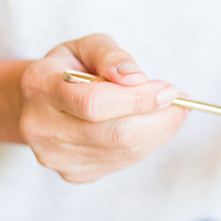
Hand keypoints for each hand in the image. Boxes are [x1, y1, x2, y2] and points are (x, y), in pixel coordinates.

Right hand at [19, 33, 187, 182]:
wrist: (40, 102)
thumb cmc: (69, 69)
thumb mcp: (86, 47)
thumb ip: (111, 56)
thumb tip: (136, 78)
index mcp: (39, 86)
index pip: (94, 103)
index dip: (138, 99)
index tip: (169, 89)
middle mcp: (41, 127)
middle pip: (115, 134)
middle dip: (159, 119)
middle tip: (181, 103)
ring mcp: (56, 156)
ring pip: (124, 152)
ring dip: (160, 132)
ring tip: (174, 112)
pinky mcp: (73, 173)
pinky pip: (123, 163)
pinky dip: (148, 144)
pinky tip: (153, 127)